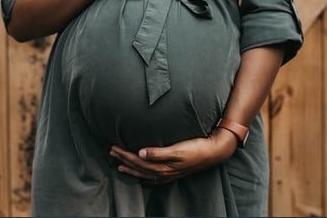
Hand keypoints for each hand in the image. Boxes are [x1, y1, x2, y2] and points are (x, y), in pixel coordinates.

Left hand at [109, 128, 237, 184]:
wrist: (214, 151)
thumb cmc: (196, 148)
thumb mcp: (177, 149)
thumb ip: (158, 152)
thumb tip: (140, 153)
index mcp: (163, 166)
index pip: (138, 162)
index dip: (125, 155)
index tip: (114, 148)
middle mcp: (164, 172)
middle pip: (139, 168)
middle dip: (124, 160)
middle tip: (111, 152)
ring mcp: (170, 173)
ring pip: (145, 174)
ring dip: (132, 169)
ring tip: (120, 165)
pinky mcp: (175, 172)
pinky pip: (155, 178)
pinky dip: (146, 178)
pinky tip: (142, 179)